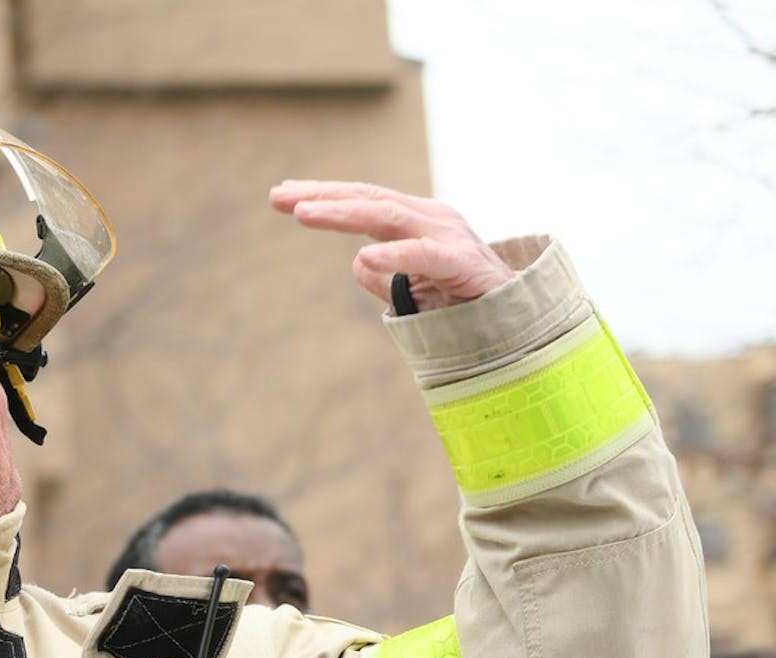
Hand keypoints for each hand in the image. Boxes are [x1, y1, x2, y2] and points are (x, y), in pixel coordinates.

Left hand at [268, 180, 514, 311]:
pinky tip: (363, 255)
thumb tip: (357, 262)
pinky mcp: (464, 264)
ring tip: (303, 213)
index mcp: (415, 222)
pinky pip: (424, 255)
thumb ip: (385, 277)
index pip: (361, 201)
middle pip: (367, 199)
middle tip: (278, 196)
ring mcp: (448, 237)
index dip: (322, 196)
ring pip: (387, 216)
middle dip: (320, 195)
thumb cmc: (464, 304)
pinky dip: (394, 255)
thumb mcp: (413, 291)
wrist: (519, 323)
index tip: (280, 195)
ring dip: (342, 213)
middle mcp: (430, 219)